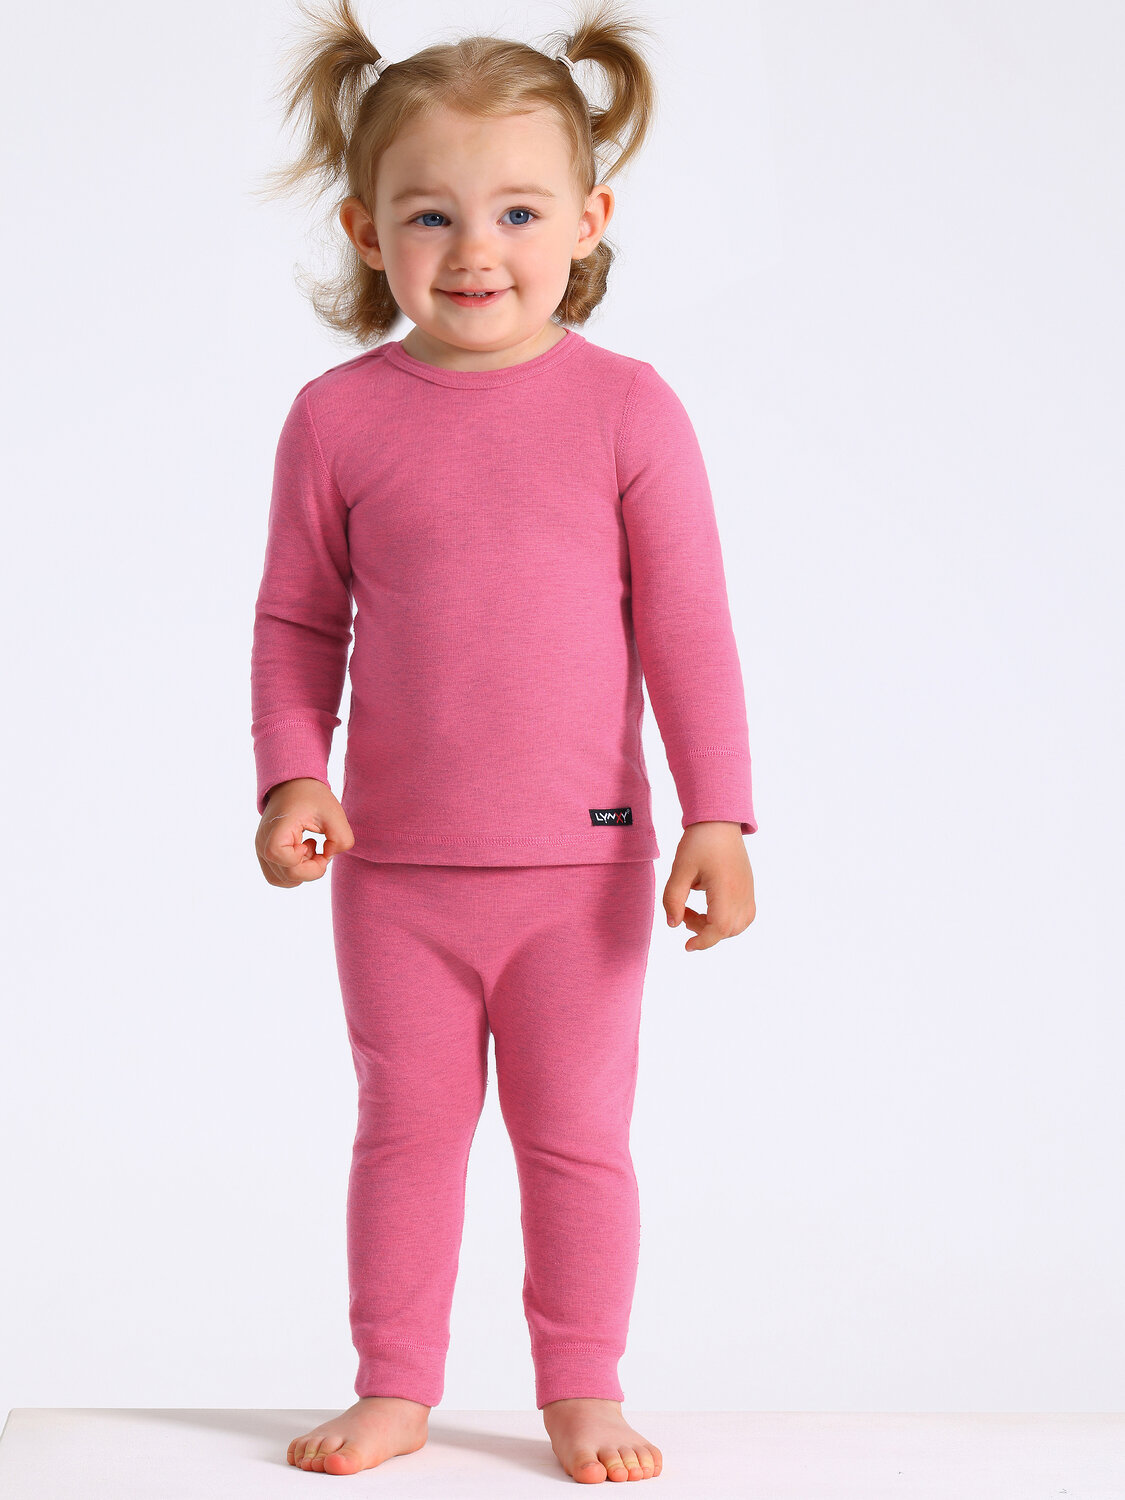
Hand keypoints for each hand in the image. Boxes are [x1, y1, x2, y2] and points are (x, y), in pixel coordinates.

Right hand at [255, 778, 354, 887]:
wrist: (292, 785)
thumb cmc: (312, 797)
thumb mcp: (334, 813)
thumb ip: (342, 839)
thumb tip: (329, 857)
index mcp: (277, 831)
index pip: (287, 864)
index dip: (308, 862)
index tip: (315, 844)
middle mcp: (262, 843)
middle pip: (287, 876)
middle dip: (311, 868)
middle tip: (319, 848)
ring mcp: (260, 850)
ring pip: (281, 880)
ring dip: (302, 871)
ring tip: (308, 849)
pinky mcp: (263, 853)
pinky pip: (277, 876)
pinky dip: (293, 872)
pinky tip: (302, 853)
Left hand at [663, 822, 755, 951]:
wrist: (719, 820)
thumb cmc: (699, 842)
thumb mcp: (680, 869)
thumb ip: (673, 899)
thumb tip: (672, 924)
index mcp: (726, 889)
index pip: (719, 928)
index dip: (703, 941)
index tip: (687, 946)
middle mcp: (742, 893)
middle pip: (729, 930)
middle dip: (705, 932)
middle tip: (684, 915)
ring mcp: (748, 890)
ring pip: (738, 924)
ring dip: (716, 926)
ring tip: (694, 911)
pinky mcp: (748, 886)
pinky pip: (744, 914)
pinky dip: (728, 919)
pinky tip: (709, 906)